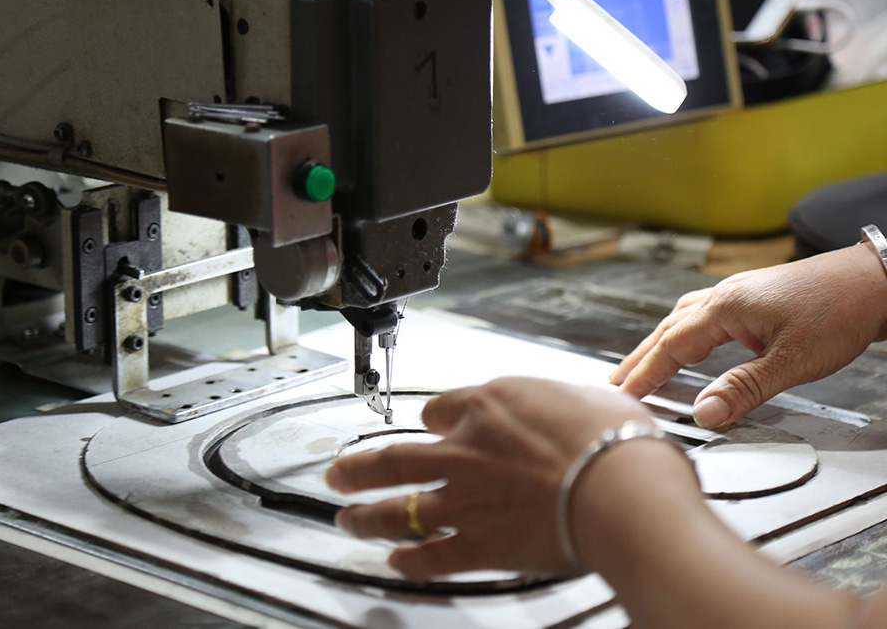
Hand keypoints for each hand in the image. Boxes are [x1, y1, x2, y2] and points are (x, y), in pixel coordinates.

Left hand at [325, 376, 654, 578]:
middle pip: (394, 457)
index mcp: (489, 406)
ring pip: (397, 506)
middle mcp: (465, 449)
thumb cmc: (615, 443)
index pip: (439, 408)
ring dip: (366, 514)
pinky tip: (395, 562)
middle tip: (338, 472)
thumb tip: (568, 405)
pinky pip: (429, 555)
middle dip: (359, 467)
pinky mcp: (477, 545)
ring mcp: (464, 499)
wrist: (621, 492)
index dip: (432, 419)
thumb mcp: (588, 397)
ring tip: (346, 518)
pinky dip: (408, 560)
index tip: (429, 426)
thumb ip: (559, 404)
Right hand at [610, 244, 886, 427]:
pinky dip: (684, 332)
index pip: (671, 346)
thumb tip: (706, 412)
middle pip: (667, 329)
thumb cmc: (841, 310)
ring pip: (683, 319)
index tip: (623, 395)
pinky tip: (692, 341)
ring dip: (659, 343)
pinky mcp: (754, 297)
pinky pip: (702, 314)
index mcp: (725, 307)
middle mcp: (724, 296)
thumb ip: (744, 388)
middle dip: (640, 358)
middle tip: (617, 383)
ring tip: (643, 364)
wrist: (877, 279)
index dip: (645, 374)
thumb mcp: (792, 360)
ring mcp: (738, 294)